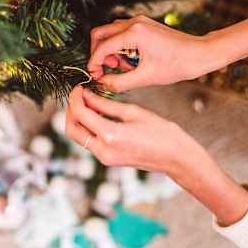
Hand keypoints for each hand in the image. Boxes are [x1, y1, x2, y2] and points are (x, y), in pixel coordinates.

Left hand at [65, 87, 247, 225]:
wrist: (176, 158)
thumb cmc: (161, 132)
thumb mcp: (133, 112)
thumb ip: (106, 104)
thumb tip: (86, 95)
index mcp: (110, 136)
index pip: (80, 114)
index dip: (75, 98)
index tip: (78, 87)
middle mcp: (103, 150)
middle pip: (72, 130)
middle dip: (70, 111)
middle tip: (78, 95)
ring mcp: (105, 158)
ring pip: (78, 137)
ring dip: (77, 120)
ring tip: (87, 103)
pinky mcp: (108, 160)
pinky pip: (89, 142)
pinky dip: (87, 128)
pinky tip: (96, 115)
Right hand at [88, 10, 247, 92]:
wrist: (201, 54)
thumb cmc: (177, 65)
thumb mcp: (145, 78)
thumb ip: (119, 82)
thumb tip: (101, 83)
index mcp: (134, 33)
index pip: (101, 47)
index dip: (94, 64)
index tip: (95, 77)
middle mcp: (134, 22)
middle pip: (99, 34)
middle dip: (98, 54)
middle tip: (109, 69)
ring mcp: (139, 22)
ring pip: (110, 33)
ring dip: (110, 51)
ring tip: (125, 67)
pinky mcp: (144, 25)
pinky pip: (122, 34)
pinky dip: (120, 47)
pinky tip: (133, 61)